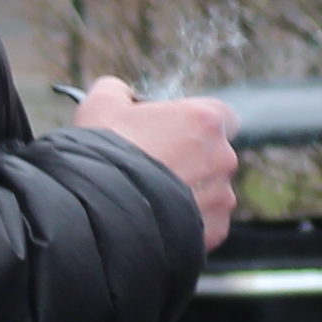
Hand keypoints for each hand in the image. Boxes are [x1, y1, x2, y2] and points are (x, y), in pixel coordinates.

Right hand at [74, 77, 237, 246]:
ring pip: (211, 191)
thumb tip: (120, 92)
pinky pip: (205, 222)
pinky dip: (186, 222)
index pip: (220, 116)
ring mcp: (222, 197)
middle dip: (190, 160)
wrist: (98, 214)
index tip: (172, 133)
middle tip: (153, 167)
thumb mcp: (101, 105)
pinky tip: (156, 220)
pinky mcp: (215, 230)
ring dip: (188, 193)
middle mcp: (223, 157)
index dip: (193, 125)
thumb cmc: (102, 156)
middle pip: (214, 155)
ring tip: (149, 198)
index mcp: (204, 120)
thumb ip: (118, 90)